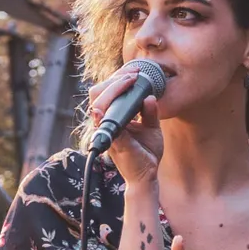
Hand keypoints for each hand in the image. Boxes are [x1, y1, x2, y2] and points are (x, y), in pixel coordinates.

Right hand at [85, 63, 165, 193]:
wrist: (147, 176)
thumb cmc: (146, 153)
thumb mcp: (152, 128)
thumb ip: (150, 112)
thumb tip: (150, 96)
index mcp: (114, 119)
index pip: (107, 93)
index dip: (117, 79)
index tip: (135, 72)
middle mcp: (107, 124)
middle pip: (97, 94)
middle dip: (114, 79)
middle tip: (133, 74)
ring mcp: (108, 132)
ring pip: (97, 103)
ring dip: (113, 88)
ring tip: (130, 80)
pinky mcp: (114, 142)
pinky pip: (103, 125)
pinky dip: (102, 113)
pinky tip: (104, 107)